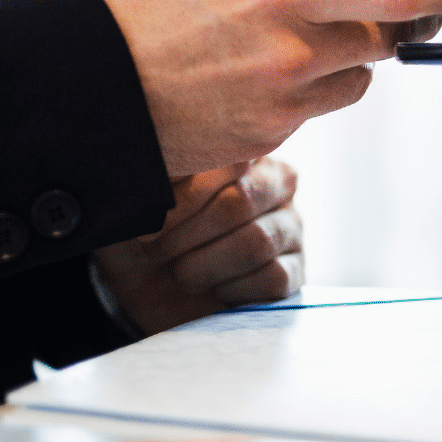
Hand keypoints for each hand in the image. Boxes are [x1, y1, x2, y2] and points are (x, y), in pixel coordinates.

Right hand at [87, 0, 441, 176]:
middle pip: (388, 37)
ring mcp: (283, 105)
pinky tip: (252, 69)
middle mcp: (292, 54)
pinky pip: (315, 107)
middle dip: (398, 16)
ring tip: (289, 32)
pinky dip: (306, 84)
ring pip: (358, 77)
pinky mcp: (268, 140)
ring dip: (350, 53)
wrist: (77, 91)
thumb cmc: (137, 3)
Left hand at [92, 156, 301, 334]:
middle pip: (238, 204)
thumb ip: (162, 175)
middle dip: (187, 236)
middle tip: (157, 251)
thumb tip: (166, 170)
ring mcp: (291, 226)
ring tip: (183, 273)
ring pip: (255, 243)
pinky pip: (272, 278)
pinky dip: (232, 289)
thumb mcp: (146, 199)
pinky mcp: (296, 270)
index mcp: (246, 153)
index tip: (150, 227)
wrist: (150, 286)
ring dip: (205, 266)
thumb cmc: (150, 232)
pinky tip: (215, 288)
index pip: (229, 163)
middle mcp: (279, 183)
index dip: (184, 200)